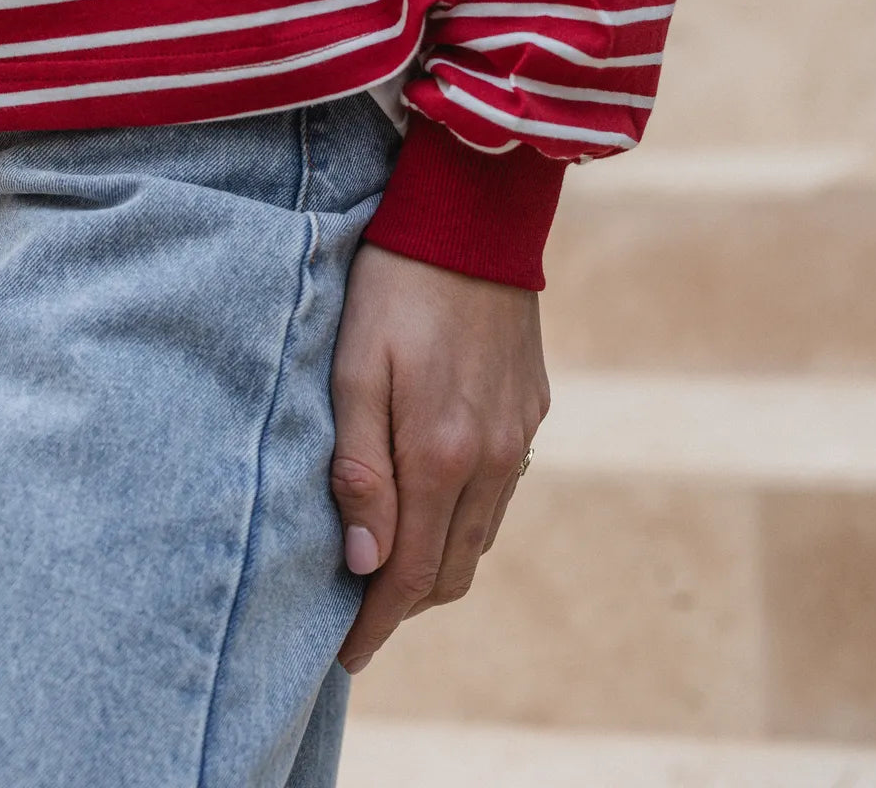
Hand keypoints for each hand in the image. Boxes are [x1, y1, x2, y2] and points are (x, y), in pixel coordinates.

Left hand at [328, 238, 550, 674]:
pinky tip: (435, 502)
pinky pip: (501, 489)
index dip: (376, 625)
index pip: (410, 574)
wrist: (471, 218)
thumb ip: (360, 468)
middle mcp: (491, 457)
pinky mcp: (532, 407)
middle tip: (359, 616)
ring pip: (480, 535)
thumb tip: (365, 563)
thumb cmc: (393, 287)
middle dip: (406, 604)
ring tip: (391, 566)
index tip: (344, 656)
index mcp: (441, 454)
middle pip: (451, 569)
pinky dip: (467, 517)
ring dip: (438, 562)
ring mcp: (518, 434)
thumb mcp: (353, 370)